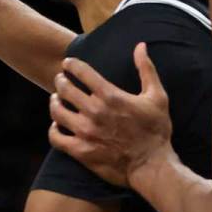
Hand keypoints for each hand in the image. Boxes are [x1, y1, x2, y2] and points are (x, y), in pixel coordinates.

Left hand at [47, 43, 172, 186]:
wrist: (151, 165)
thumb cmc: (156, 131)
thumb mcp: (157, 97)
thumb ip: (146, 70)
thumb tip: (140, 46)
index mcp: (110, 96)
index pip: (82, 72)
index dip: (72, 65)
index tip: (67, 63)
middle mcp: (94, 112)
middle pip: (65, 89)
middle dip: (60, 81)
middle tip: (60, 79)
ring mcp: (84, 132)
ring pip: (57, 111)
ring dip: (54, 102)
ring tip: (55, 99)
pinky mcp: (80, 150)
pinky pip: (56, 137)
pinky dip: (53, 129)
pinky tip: (57, 125)